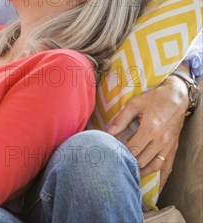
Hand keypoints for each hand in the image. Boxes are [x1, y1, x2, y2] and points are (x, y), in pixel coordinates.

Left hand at [108, 75, 188, 189]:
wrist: (177, 97)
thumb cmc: (153, 99)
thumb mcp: (134, 104)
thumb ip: (121, 119)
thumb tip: (108, 132)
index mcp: (150, 128)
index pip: (133, 149)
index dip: (121, 155)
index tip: (110, 157)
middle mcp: (161, 140)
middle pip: (143, 160)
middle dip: (129, 165)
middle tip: (116, 167)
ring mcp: (169, 145)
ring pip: (155, 166)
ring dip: (142, 173)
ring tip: (130, 175)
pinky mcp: (173, 148)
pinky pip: (168, 167)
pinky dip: (161, 178)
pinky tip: (155, 187)